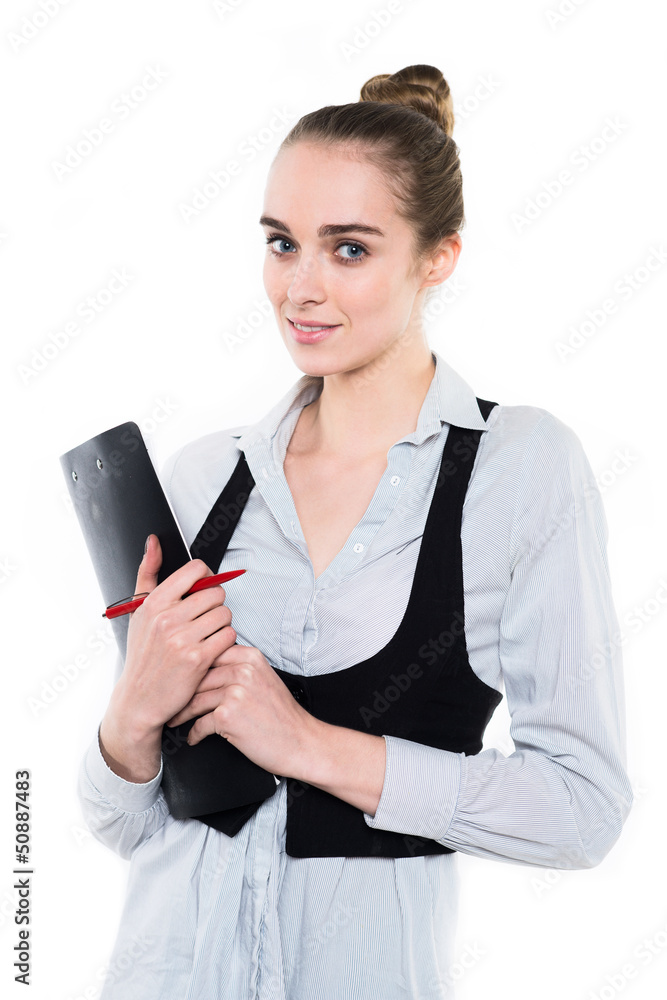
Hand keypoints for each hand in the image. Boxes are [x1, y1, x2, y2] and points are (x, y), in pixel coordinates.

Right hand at [99, 535, 238, 781]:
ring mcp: (182, 638)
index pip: (196, 570)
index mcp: (154, 602)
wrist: (139, 700)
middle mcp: (167, 618)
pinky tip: (210, 650)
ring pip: (225, 614)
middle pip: (216, 592)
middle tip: (203, 620)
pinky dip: (224, 642)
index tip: (203, 589)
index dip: (206, 578)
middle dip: (214, 605)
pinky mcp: (198, 659)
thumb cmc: (142, 655)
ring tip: (205, 636)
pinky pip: (228, 636)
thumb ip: (148, 573)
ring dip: (221, 625)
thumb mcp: (138, 612)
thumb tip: (153, 541)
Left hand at [166, 643, 318, 777]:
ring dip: (182, 713)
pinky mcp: (228, 715)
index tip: (177, 678)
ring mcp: (235, 692)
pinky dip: (194, 733)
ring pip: (195, 699)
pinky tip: (194, 737)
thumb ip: (238, 668)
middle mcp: (243, 670)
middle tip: (169, 701)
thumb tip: (203, 668)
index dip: (190, 668)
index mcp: (250, 656)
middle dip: (181, 692)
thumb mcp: (263, 679)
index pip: (208, 654)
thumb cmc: (282, 715)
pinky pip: (200, 723)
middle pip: (198, 676)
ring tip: (174, 720)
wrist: (301, 742)